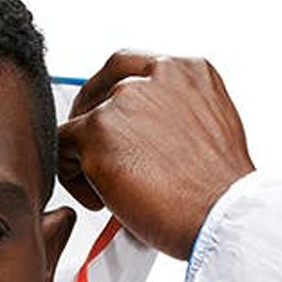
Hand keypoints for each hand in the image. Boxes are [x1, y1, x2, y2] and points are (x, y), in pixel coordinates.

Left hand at [55, 53, 255, 264]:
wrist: (220, 215)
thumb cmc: (219, 192)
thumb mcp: (208, 132)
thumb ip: (176, 117)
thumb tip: (147, 134)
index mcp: (187, 71)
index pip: (129, 67)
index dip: (112, 97)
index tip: (110, 122)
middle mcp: (156, 75)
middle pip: (99, 91)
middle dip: (95, 129)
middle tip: (102, 162)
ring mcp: (125, 100)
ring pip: (79, 122)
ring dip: (88, 159)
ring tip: (113, 192)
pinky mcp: (97, 130)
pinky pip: (61, 147)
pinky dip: (72, 177)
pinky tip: (101, 199)